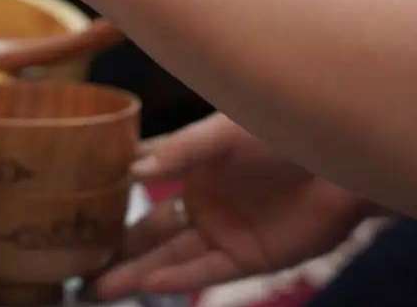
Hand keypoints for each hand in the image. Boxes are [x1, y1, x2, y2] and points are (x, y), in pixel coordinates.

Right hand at [93, 114, 370, 299]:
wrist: (346, 160)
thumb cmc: (285, 129)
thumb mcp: (225, 131)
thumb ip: (181, 150)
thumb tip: (133, 171)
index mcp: (190, 163)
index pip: (140, 180)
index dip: (109, 193)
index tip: (70, 203)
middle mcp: (201, 200)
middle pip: (147, 228)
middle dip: (112, 245)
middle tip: (73, 263)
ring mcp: (222, 231)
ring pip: (167, 255)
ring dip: (134, 271)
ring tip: (96, 287)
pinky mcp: (248, 258)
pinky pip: (203, 272)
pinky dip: (175, 279)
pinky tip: (147, 283)